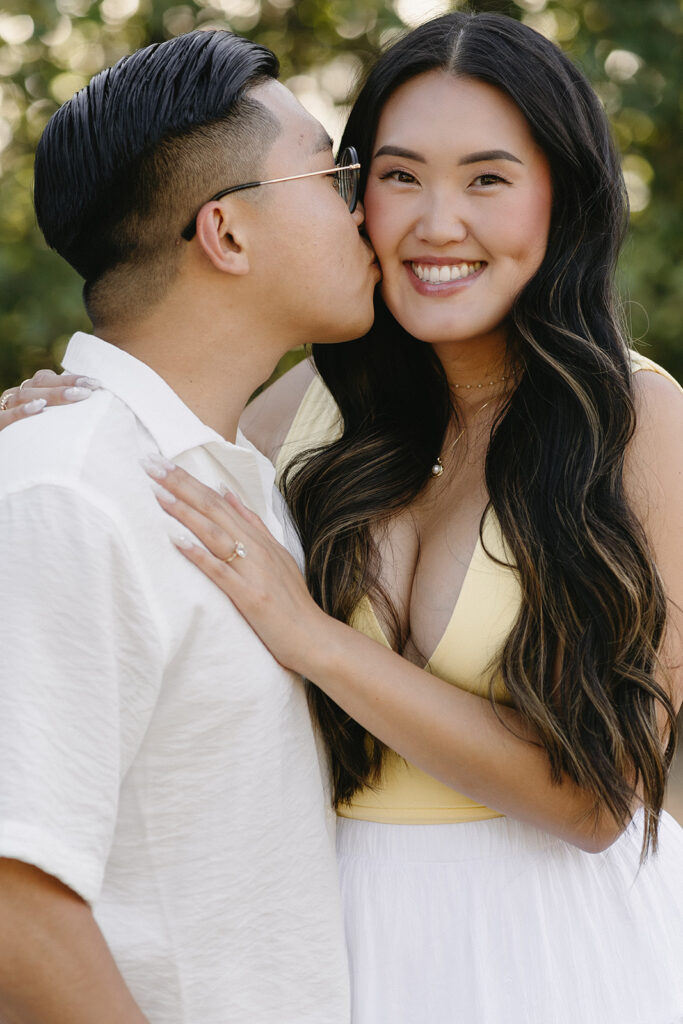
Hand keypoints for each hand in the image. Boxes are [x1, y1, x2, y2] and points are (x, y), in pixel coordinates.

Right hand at [0, 371, 99, 429]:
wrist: (10, 460)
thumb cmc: (36, 437)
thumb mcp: (51, 422)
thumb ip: (65, 414)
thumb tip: (97, 408)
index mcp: (29, 392)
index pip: (48, 378)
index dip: (71, 378)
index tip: (95, 383)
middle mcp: (17, 397)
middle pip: (39, 383)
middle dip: (66, 385)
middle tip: (88, 390)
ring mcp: (6, 409)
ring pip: (25, 395)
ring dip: (51, 395)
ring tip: (74, 396)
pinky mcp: (0, 424)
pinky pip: (6, 416)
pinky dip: (23, 411)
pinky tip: (39, 407)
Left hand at [141, 456, 328, 674]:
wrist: (313, 637)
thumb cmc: (291, 602)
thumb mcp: (276, 555)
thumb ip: (251, 523)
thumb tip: (227, 492)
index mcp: (258, 538)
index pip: (218, 500)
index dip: (189, 480)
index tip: (162, 462)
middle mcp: (256, 548)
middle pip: (213, 508)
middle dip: (180, 484)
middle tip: (150, 464)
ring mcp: (253, 570)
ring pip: (214, 533)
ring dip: (184, 512)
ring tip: (156, 493)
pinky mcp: (250, 595)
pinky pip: (219, 571)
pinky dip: (198, 554)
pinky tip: (176, 540)